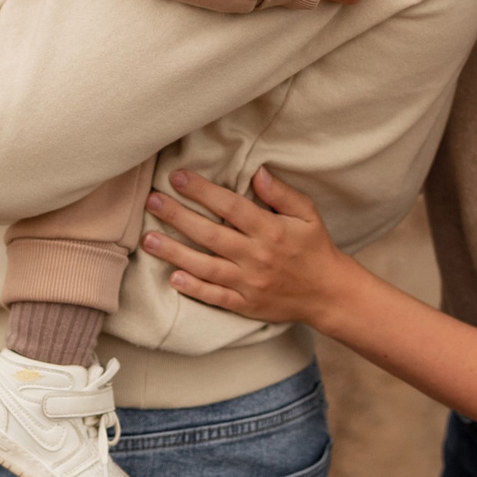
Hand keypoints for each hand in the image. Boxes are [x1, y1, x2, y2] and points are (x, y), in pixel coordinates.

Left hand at [143, 168, 355, 327]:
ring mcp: (250, 283)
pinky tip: (173, 278)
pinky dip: (194, 289)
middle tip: (152, 200)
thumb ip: (282, 193)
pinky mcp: (246, 304)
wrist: (328, 293)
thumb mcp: (308, 214)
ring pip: (206, 267)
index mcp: (271, 230)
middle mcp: (257, 256)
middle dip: (178, 216)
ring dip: (175, 253)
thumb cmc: (315, 248)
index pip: (231, 206)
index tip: (178, 176)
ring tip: (148, 239)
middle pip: (211, 234)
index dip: (202, 191)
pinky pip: (216, 297)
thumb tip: (257, 172)